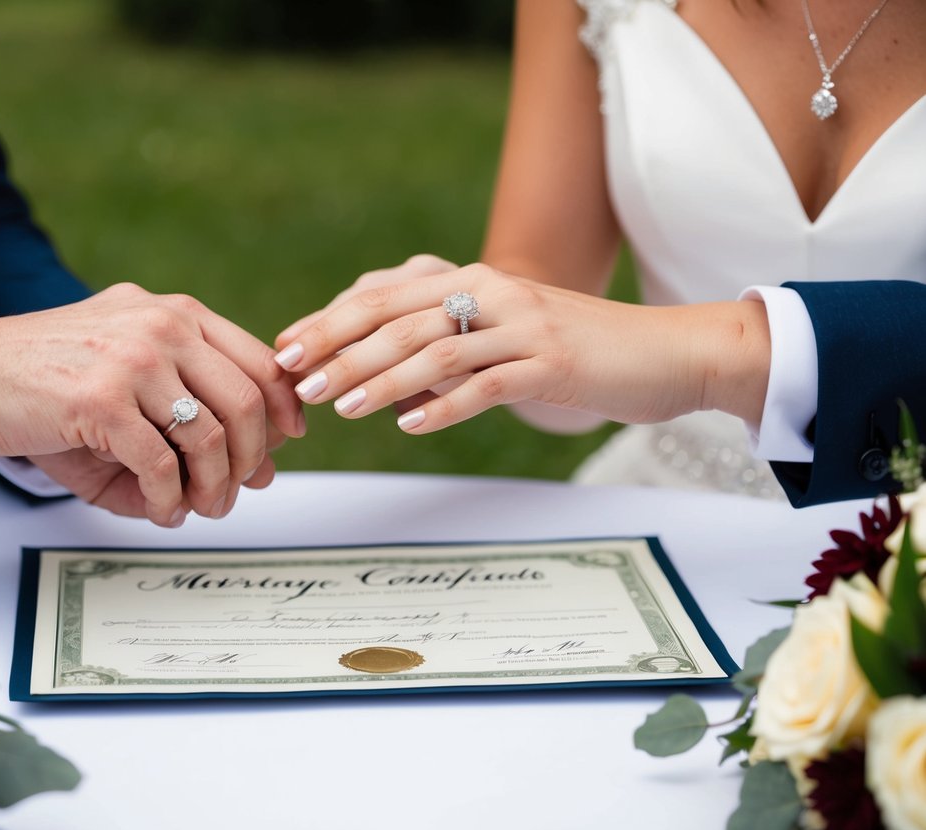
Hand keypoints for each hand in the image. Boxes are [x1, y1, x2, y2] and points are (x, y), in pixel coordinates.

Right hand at [0, 284, 303, 526]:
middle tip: (237, 492)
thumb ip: (194, 415)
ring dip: (213, 487)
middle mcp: (161, 326)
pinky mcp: (100, 400)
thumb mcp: (129, 383)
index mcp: (175, 313)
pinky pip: (161, 465)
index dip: (283, 406)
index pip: (257, 359)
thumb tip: (260, 471)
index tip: (287, 441)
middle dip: (251, 459)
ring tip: (199, 509)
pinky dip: (169, 500)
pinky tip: (162, 510)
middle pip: (244, 402)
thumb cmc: (50, 383)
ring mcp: (131, 359)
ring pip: (208, 436)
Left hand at [272, 263, 770, 433]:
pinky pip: (486, 384)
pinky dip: (444, 406)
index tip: (285, 349)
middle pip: (398, 317)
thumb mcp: (506, 336)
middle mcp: (493, 293)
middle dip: (339, 349)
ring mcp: (523, 326)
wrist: (667, 352)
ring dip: (379, 379)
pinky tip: (410, 427)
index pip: (384, 296)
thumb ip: (449, 347)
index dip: (330, 320)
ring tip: (338, 406)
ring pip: (435, 350)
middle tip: (296, 381)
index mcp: (474, 281)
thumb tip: (384, 387)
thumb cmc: (577, 351)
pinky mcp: (551, 363)